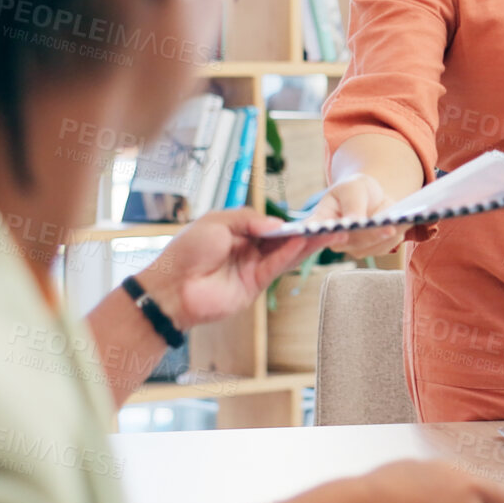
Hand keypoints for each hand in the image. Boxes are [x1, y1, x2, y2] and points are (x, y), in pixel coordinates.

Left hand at [133, 208, 330, 330]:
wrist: (172, 287)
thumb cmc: (187, 251)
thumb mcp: (217, 222)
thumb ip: (248, 219)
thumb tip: (278, 224)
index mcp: (237, 232)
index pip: (270, 225)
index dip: (288, 221)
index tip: (310, 215)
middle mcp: (248, 249)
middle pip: (283, 239)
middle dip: (306, 232)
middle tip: (332, 224)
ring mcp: (252, 268)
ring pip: (285, 253)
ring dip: (307, 244)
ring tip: (329, 232)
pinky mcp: (254, 285)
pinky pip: (276, 267)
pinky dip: (290, 254)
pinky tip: (304, 242)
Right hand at [311, 173, 406, 258]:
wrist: (370, 195)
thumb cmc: (355, 189)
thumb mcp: (352, 189)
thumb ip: (352, 205)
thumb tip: (353, 222)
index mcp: (321, 220)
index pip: (313, 232)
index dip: (316, 236)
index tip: (334, 233)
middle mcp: (335, 239)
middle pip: (352, 241)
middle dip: (371, 235)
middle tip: (388, 228)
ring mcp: (353, 247)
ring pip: (371, 247)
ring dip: (388, 235)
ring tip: (400, 221)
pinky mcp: (372, 249)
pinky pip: (386, 246)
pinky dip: (397, 234)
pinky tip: (405, 222)